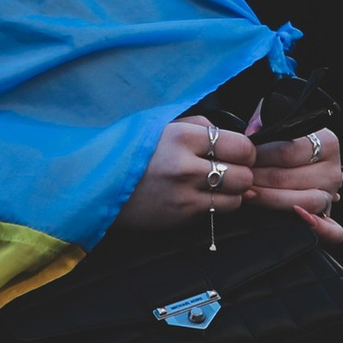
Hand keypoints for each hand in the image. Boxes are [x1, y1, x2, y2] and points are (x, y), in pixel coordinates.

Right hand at [114, 116, 256, 234]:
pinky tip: (203, 196)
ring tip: (218, 184)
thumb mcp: (162, 125)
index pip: (240, 146)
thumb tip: (233, 134)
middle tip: (230, 169)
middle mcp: (185, 166)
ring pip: (236, 196)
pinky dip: (218, 205)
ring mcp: (184, 195)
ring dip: (233, 191)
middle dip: (241, 171)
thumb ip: (199, 125)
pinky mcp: (180, 217)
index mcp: (182, 137)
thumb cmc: (132, 150)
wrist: (98, 184)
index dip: (244, 150)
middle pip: (243, 173)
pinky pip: (218, 212)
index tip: (237, 152)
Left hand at [248, 117, 342, 244]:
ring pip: (305, 203)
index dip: (260, 155)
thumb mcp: (280, 121)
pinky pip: (333, 231)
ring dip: (272, 200)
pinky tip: (298, 219)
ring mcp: (332, 195)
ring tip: (249, 194)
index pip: (288, 151)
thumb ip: (264, 120)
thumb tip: (252, 133)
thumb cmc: (288, 140)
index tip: (243, 158)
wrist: (305, 157)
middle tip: (238, 178)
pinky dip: (319, 229)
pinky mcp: (329, 216)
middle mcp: (333, 170)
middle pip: (291, 178)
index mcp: (327, 142)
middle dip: (259, 179)